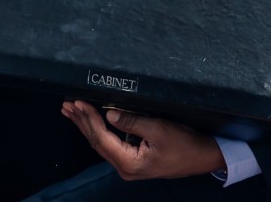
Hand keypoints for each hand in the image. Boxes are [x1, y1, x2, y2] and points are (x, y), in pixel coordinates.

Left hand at [62, 100, 224, 180]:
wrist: (203, 157)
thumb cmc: (184, 143)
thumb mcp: (158, 128)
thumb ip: (131, 121)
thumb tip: (108, 113)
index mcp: (129, 163)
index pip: (101, 138)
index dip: (89, 119)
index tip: (78, 102)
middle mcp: (124, 168)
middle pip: (97, 142)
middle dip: (82, 122)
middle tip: (67, 104)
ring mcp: (128, 166)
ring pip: (101, 143)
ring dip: (86, 125)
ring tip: (72, 111)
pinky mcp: (132, 160)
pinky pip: (109, 144)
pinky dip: (98, 130)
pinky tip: (90, 121)